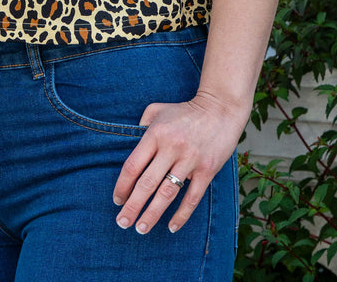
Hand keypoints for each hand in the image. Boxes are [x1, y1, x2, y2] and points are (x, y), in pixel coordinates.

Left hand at [112, 91, 243, 234]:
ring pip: (167, 194)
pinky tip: (171, 227)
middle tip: (122, 222)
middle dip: (132, 206)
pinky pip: (192, 197)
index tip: (117, 200)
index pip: (133, 166)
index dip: (122, 186)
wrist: (220, 108)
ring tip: (141, 229)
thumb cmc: (184, 111)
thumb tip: (127, 147)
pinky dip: (181, 215)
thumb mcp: (157, 110)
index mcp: (155, 134)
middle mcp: (171, 148)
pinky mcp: (207, 170)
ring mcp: (190, 160)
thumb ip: (140, 126)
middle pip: (147, 184)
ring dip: (152, 214)